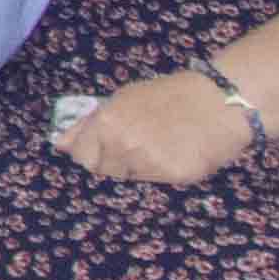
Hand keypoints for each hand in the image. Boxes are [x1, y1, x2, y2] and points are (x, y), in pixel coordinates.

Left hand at [60, 71, 251, 186]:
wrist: (219, 101)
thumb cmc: (170, 96)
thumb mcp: (125, 99)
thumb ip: (89, 123)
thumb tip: (59, 144)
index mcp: (107, 121)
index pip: (81, 155)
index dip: (91, 153)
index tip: (104, 148)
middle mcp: (122, 142)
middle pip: (102, 170)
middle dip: (114, 162)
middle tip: (139, 144)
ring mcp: (146, 160)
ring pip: (128, 178)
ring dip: (138, 168)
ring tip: (160, 146)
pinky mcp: (171, 175)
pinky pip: (154, 183)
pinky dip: (162, 172)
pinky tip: (175, 153)